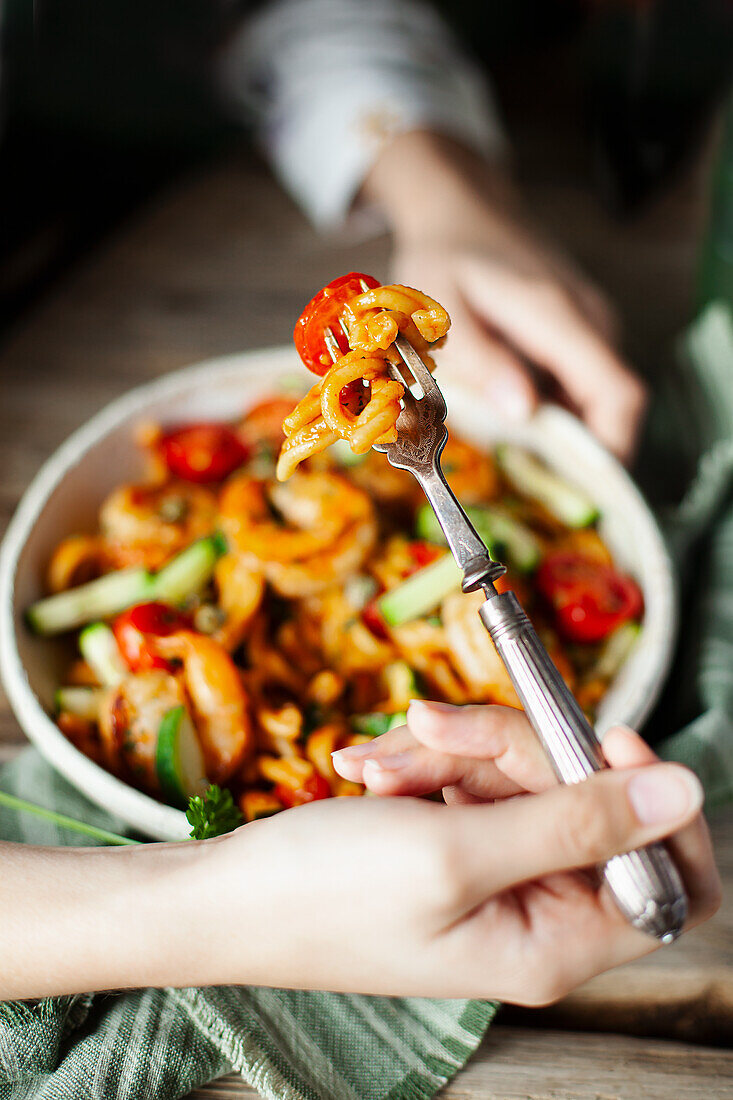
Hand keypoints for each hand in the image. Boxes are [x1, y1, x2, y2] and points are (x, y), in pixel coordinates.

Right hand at [315, 701, 715, 1002]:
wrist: (226, 896)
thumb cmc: (328, 894)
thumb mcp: (458, 852)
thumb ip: (576, 820)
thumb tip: (683, 789)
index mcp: (556, 941)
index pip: (671, 878)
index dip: (651, 802)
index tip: (601, 736)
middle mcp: (536, 908)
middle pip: (580, 795)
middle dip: (505, 749)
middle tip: (432, 732)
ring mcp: (495, 868)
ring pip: (519, 771)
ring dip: (451, 750)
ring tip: (381, 766)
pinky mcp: (457, 837)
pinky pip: (472, 773)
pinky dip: (426, 758)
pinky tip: (371, 770)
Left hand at [363, 132, 646, 461]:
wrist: (460, 211)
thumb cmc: (443, 259)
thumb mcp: (441, 311)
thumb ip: (482, 360)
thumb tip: (524, 412)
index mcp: (558, 318)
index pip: (618, 393)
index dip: (611, 449)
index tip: (581, 489)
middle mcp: (588, 321)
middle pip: (615, 406)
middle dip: (585, 456)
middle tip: (535, 488)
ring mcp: (589, 325)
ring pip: (598, 399)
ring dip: (569, 436)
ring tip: (520, 461)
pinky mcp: (578, 332)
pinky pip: (583, 384)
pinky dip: (560, 413)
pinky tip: (518, 425)